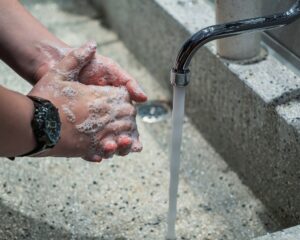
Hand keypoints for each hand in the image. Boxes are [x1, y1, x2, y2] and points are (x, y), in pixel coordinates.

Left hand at [29, 42, 141, 161]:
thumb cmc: (89, 66)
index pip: (128, 126)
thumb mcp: (111, 70)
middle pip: (117, 139)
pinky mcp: (75, 129)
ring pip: (103, 144)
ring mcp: (90, 125)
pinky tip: (95, 155)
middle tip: (124, 144)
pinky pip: (85, 146)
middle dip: (123, 146)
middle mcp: (104, 118)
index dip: (133, 137)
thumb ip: (129, 82)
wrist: (59, 63)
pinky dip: (91, 153)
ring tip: (110, 147)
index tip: (135, 142)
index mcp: (116, 106)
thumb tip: (144, 98)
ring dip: (110, 150)